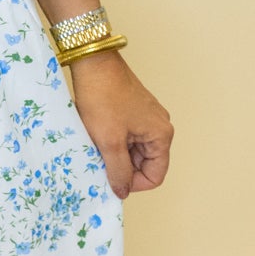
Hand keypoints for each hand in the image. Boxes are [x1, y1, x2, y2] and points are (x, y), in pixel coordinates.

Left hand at [68, 50, 172, 199]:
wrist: (93, 63)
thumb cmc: (103, 98)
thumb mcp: (109, 141)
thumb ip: (118, 171)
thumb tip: (123, 192)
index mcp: (161, 135)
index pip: (155, 176)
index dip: (133, 183)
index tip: (111, 179)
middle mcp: (160, 126)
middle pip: (144, 163)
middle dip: (121, 167)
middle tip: (99, 161)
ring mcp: (147, 117)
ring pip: (133, 150)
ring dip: (115, 153)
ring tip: (96, 145)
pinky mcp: (133, 110)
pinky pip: (126, 136)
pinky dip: (112, 140)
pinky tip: (96, 134)